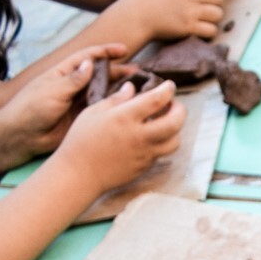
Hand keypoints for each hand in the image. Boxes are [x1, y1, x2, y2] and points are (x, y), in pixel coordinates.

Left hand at [0, 43, 131, 157]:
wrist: (23, 136)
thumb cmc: (31, 109)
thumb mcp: (52, 90)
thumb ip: (73, 79)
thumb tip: (90, 63)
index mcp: (63, 73)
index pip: (87, 58)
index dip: (105, 52)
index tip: (123, 50)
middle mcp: (74, 86)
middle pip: (100, 75)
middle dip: (120, 72)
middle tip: (141, 74)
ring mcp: (80, 103)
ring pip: (104, 94)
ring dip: (121, 91)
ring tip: (142, 91)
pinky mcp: (84, 119)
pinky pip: (102, 111)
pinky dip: (116, 109)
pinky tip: (131, 109)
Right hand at [53, 78, 185, 193]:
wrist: (80, 174)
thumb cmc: (81, 140)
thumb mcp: (94, 112)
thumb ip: (116, 99)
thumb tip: (132, 87)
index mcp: (125, 118)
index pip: (156, 100)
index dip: (167, 90)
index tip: (169, 85)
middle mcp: (139, 136)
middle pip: (175, 123)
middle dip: (180, 110)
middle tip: (174, 104)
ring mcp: (145, 154)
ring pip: (174, 141)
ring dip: (175, 129)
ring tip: (166, 121)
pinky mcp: (145, 166)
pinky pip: (162, 153)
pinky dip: (163, 141)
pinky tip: (153, 135)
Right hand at [116, 0, 226, 40]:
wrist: (136, 14)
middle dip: (214, 4)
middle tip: (206, 10)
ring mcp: (190, 10)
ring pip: (218, 14)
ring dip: (213, 18)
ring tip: (204, 20)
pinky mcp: (189, 28)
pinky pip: (212, 30)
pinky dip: (209, 32)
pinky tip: (201, 30)